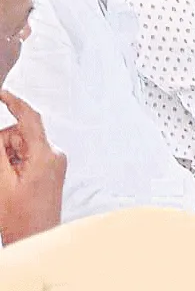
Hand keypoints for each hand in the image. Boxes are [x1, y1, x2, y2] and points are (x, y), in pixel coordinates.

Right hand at [0, 91, 65, 243]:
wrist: (36, 237)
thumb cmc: (20, 216)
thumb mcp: (1, 181)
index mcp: (45, 155)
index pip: (30, 118)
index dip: (14, 102)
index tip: (1, 92)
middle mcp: (54, 154)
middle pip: (19, 135)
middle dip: (2, 147)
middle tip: (1, 172)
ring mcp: (54, 161)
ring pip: (19, 146)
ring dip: (6, 158)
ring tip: (7, 182)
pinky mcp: (50, 168)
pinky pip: (26, 156)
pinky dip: (13, 163)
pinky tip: (12, 182)